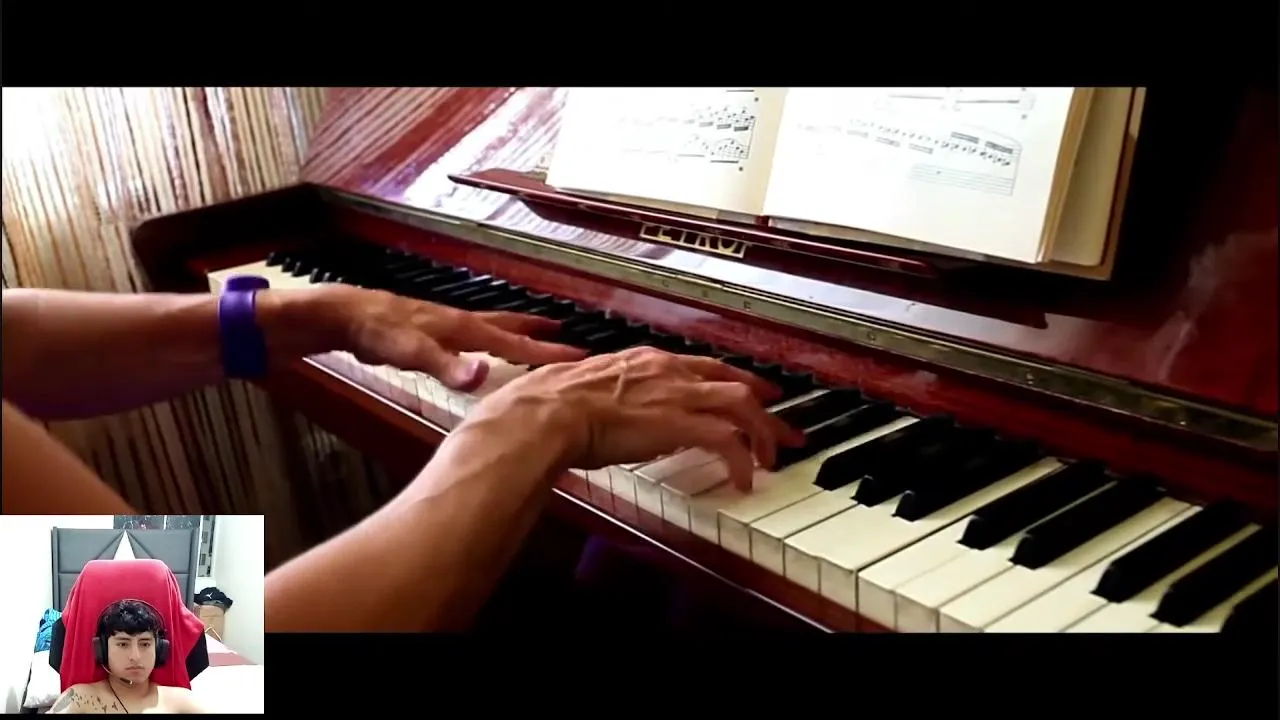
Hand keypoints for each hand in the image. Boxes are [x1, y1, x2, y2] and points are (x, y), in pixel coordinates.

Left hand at [328, 286, 586, 389]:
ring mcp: (446, 326)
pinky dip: (490, 339)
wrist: (345, 316)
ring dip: (516, 330)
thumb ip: (448, 366)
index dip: (546, 352)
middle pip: (508, 325)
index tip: (578, 355)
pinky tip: (482, 348)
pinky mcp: (431, 333)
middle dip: (537, 332)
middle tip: (566, 334)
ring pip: (491, 327)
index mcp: (464, 329)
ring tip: (534, 333)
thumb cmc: (378, 332)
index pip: (515, 342)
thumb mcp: (414, 352)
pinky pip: (473, 336)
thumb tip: (482, 375)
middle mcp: (460, 324)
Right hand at [468, 346, 805, 489]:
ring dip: (762, 434)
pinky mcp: (679, 423)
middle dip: (766, 410)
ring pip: (741, 406)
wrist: (548, 411)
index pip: (706, 366)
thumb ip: (617, 401)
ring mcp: (677, 395)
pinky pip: (727, 441)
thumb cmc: (553, 406)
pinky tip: (743, 481)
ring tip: (770, 460)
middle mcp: (670, 371)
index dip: (735, 381)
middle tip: (784, 432)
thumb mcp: (592, 393)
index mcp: (648, 361)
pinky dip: (741, 461)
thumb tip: (620, 419)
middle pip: (735, 384)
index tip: (754, 394)